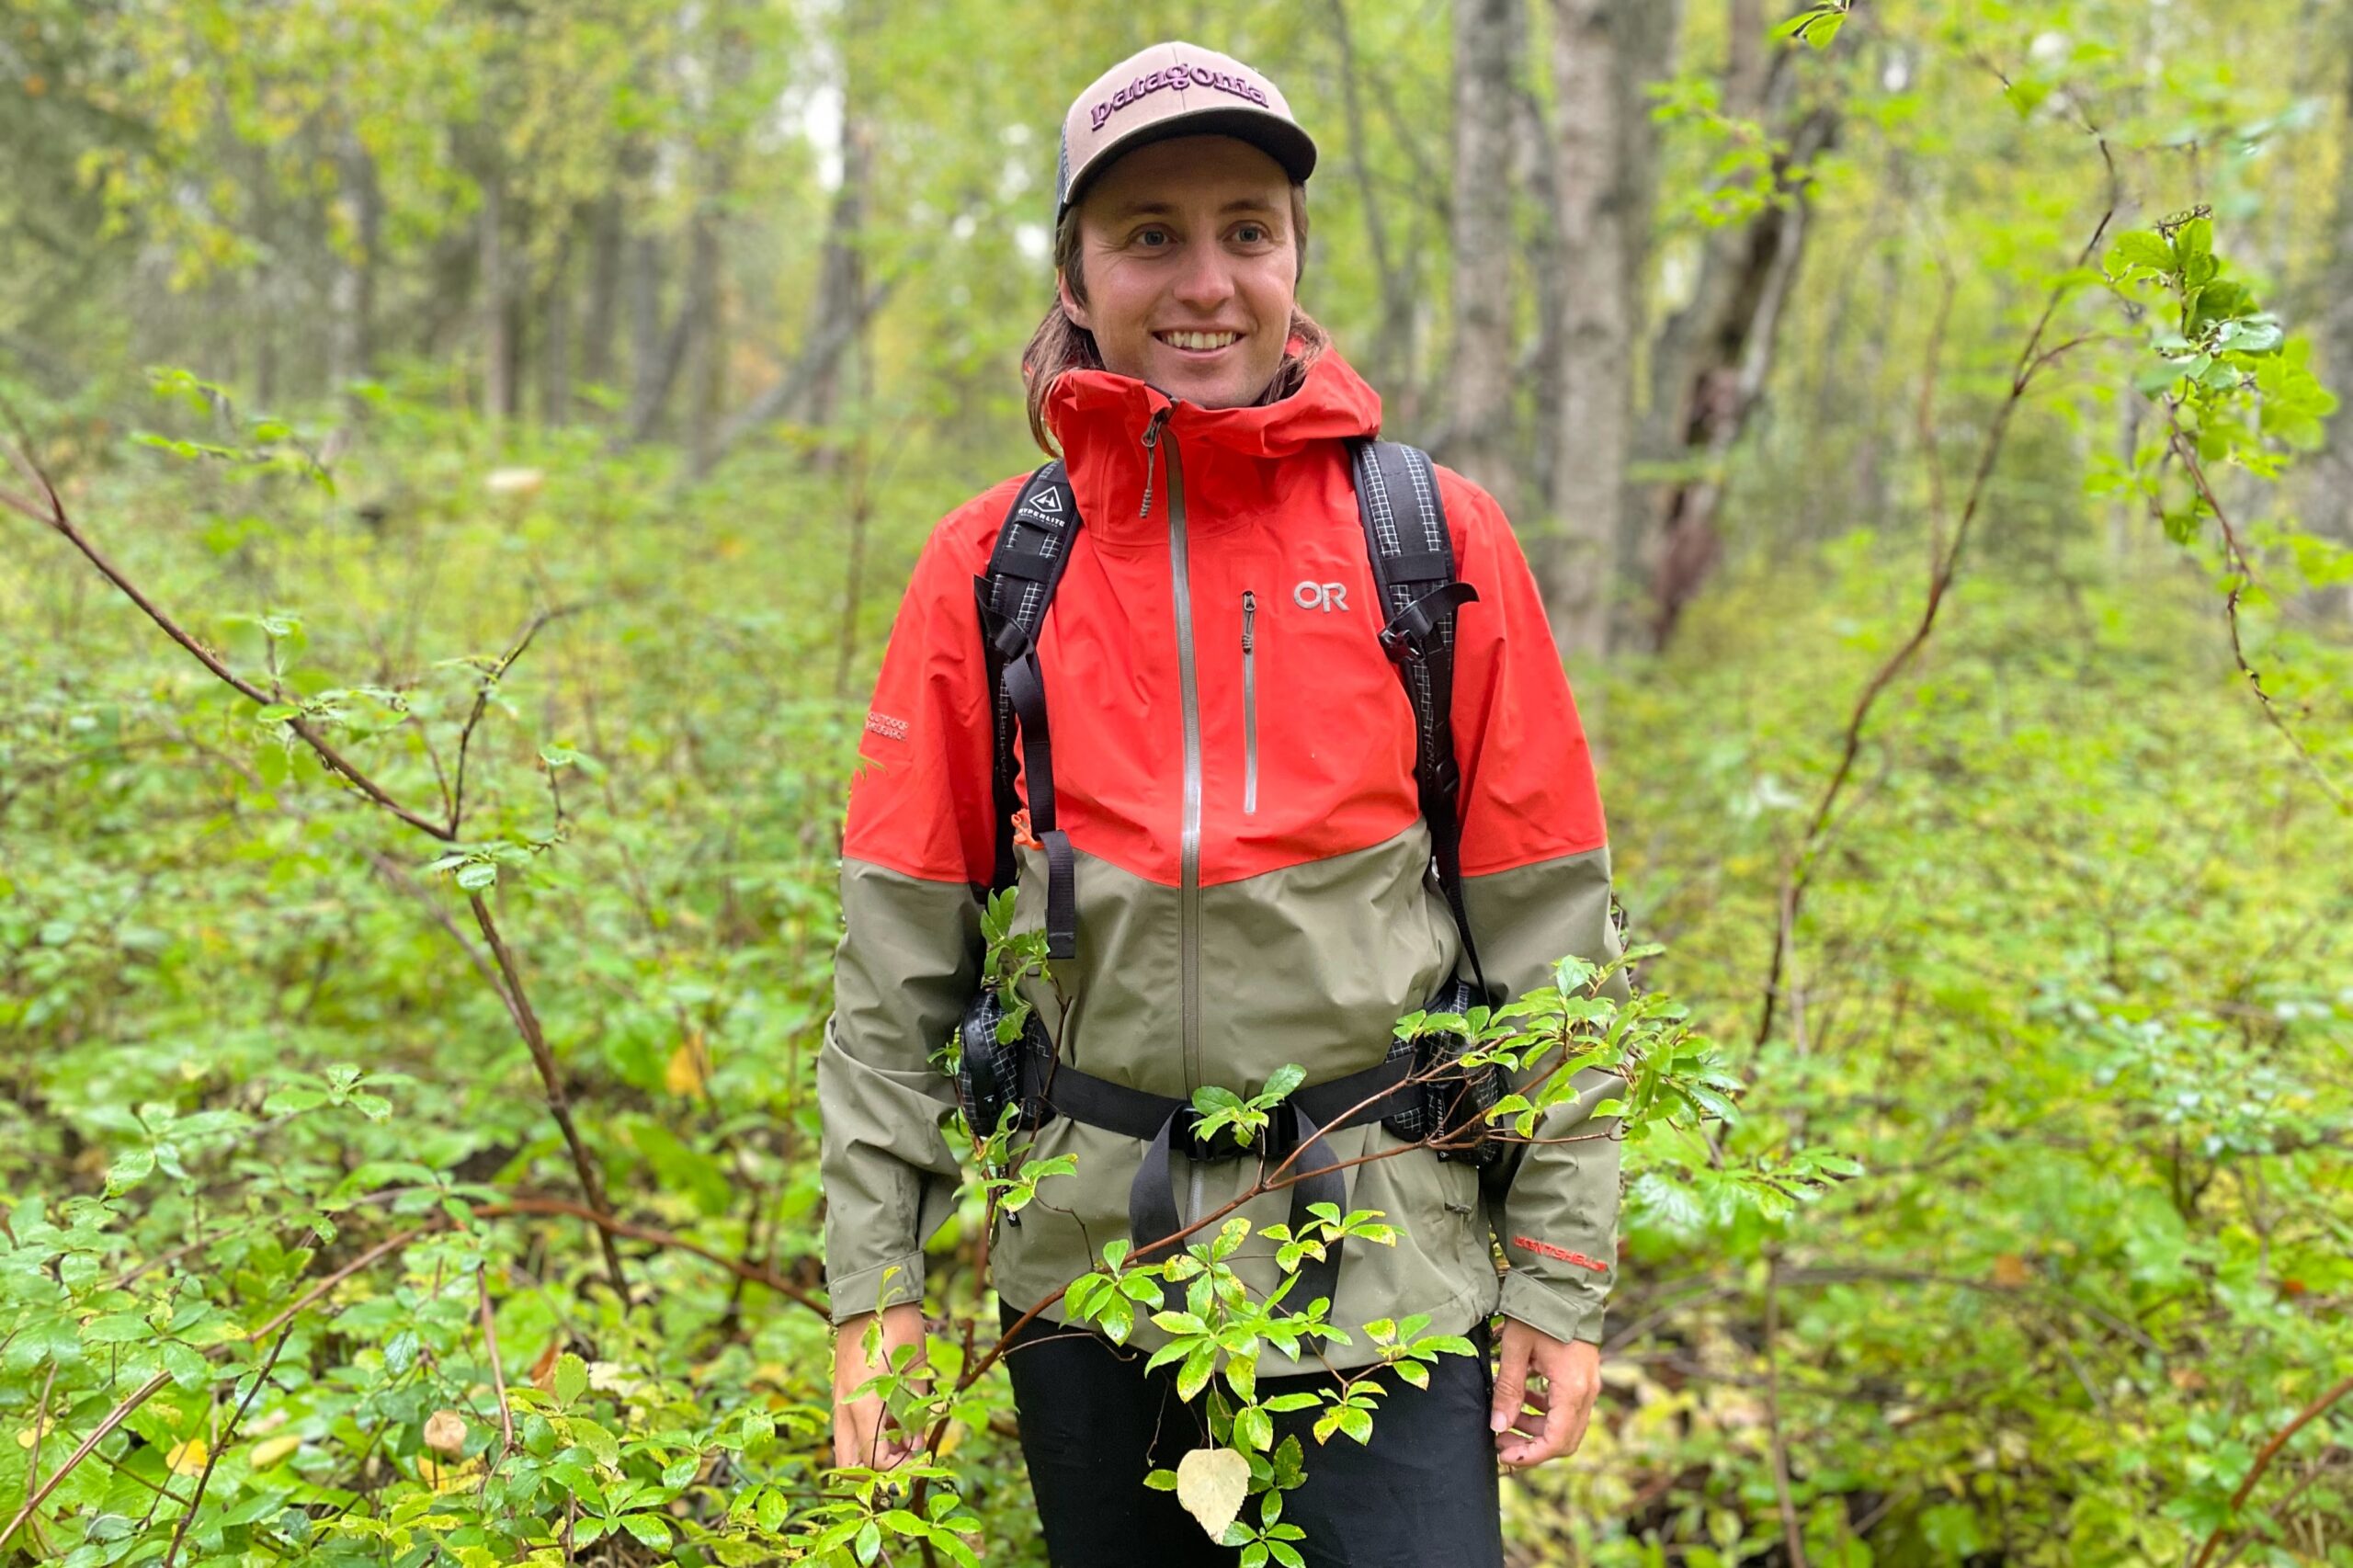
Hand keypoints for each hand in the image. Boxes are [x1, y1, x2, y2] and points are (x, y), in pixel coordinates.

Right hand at [831, 1304, 928, 1468]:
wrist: (869, 1298)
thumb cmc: (897, 1330)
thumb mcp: (915, 1372)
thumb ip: (914, 1413)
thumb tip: (915, 1446)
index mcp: (863, 1406)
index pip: (874, 1460)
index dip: (897, 1469)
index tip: (917, 1462)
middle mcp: (844, 1409)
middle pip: (850, 1465)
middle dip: (875, 1474)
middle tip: (903, 1464)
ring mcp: (839, 1401)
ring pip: (846, 1448)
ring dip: (870, 1456)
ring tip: (902, 1445)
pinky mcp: (841, 1393)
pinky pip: (848, 1429)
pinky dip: (866, 1438)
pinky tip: (891, 1428)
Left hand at [1489, 1316, 1600, 1468]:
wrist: (1565, 1283)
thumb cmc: (1539, 1312)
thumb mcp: (1515, 1349)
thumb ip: (1508, 1389)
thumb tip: (1498, 1427)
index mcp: (1572, 1389)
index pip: (1555, 1441)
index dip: (1529, 1456)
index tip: (1503, 1454)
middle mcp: (1587, 1391)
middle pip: (1565, 1440)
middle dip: (1532, 1446)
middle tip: (1500, 1440)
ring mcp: (1589, 1384)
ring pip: (1567, 1425)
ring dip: (1537, 1429)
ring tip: (1506, 1419)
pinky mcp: (1584, 1377)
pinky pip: (1568, 1408)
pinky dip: (1546, 1412)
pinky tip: (1523, 1398)